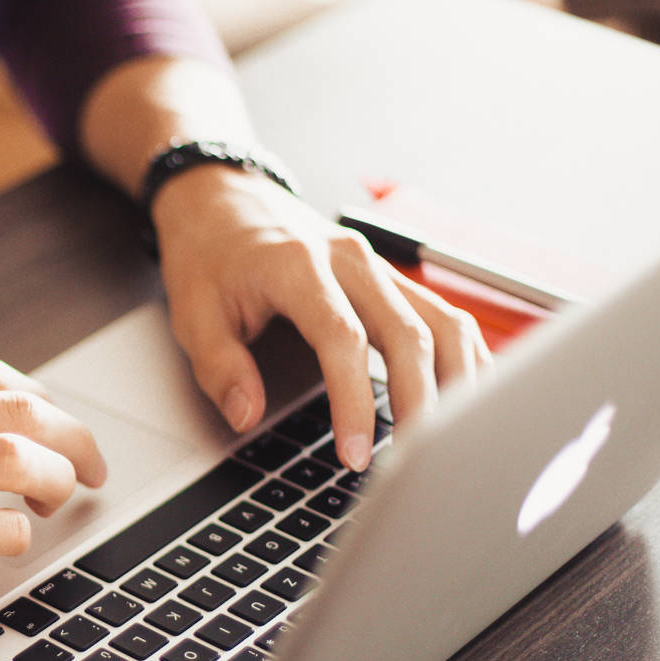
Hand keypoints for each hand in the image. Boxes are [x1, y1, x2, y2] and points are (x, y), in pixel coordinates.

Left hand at [152, 165, 490, 468]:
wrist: (224, 199)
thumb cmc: (209, 254)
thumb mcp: (191, 311)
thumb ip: (219, 368)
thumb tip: (247, 417)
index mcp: (298, 266)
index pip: (343, 339)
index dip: (355, 402)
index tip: (355, 454)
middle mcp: (350, 260)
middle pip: (410, 334)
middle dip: (420, 404)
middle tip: (414, 461)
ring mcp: (379, 266)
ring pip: (443, 323)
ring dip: (456, 383)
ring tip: (451, 440)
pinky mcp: (392, 278)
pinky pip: (445, 316)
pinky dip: (464, 358)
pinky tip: (468, 398)